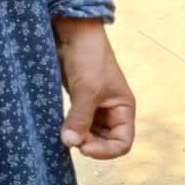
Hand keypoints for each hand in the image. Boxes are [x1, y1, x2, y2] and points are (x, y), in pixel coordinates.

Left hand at [54, 18, 135, 158]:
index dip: (106, 151)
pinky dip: (70, 130)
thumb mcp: (86, 90)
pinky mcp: (79, 103)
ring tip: (65, 134)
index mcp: (123, 109)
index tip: (85, 148)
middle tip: (72, 140)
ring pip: (91, 135)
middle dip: (91, 145)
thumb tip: (70, 143)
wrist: (73, 33)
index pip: (122, 142)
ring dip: (79, 138)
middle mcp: (112, 112)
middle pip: (106, 142)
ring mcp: (95, 108)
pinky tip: (61, 128)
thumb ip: (79, 118)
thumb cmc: (89, 57)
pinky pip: (78, 125)